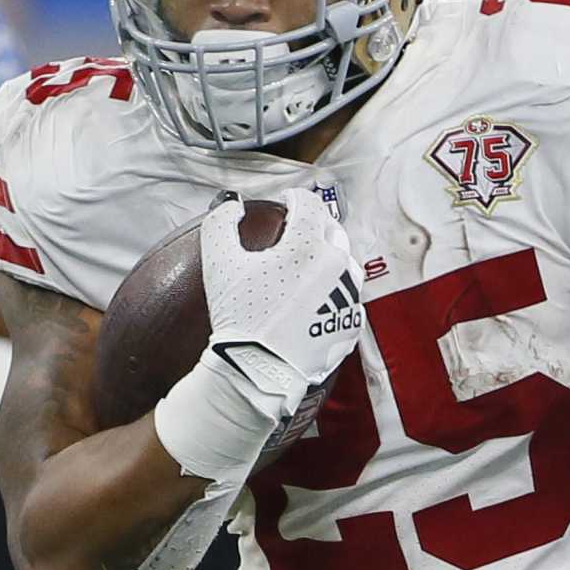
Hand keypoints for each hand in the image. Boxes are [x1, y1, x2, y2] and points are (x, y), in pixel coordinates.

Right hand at [197, 187, 361, 416]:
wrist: (258, 372)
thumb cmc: (240, 317)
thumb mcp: (219, 263)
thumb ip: (221, 223)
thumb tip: (231, 207)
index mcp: (307, 246)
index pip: (310, 205)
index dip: (296, 197)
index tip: (288, 201)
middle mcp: (335, 266)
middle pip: (333, 231)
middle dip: (315, 225)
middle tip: (297, 231)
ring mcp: (347, 297)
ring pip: (345, 264)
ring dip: (328, 257)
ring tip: (307, 265)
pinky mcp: (350, 323)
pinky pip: (347, 298)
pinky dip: (333, 292)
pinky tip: (314, 299)